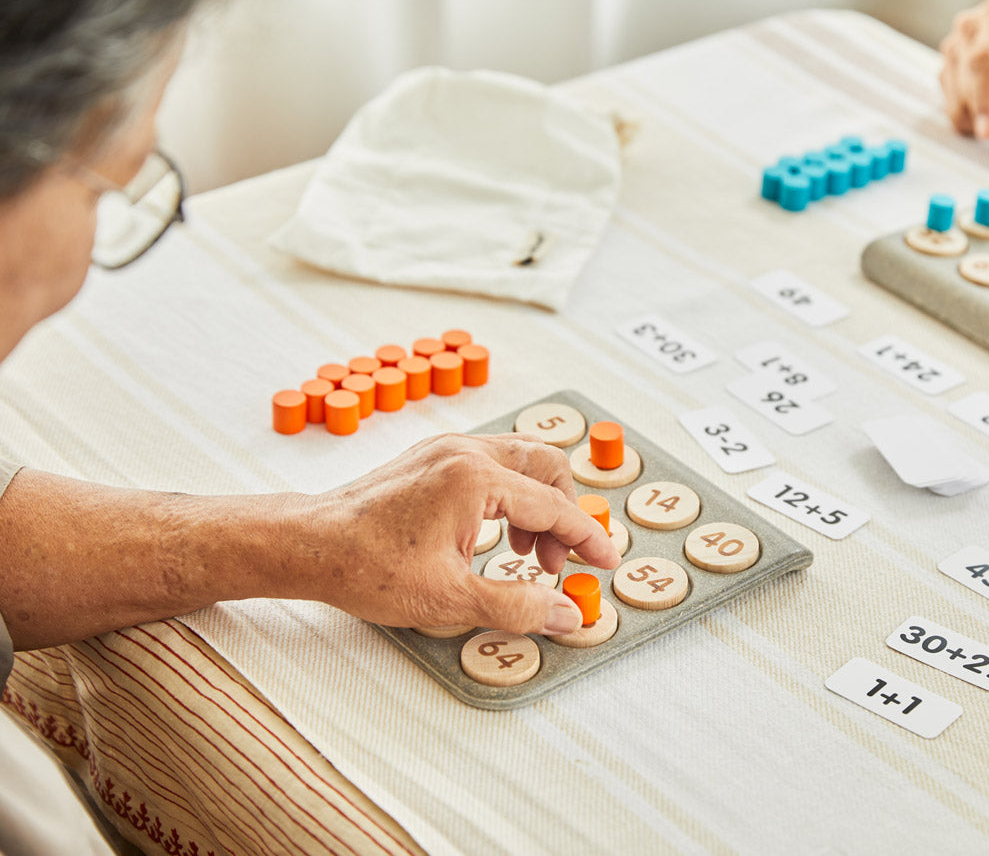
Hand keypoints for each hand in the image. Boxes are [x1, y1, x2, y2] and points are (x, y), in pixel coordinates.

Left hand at [302, 433, 619, 635]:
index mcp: (475, 479)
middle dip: (563, 516)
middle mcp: (465, 452)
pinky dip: (510, 496)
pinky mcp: (431, 458)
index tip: (605, 561)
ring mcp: (446, 450)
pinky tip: (495, 536)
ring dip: (536, 505)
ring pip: (520, 462)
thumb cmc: (366, 567)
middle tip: (556, 564)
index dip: (586, 537)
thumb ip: (517, 606)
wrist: (308, 545)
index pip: (553, 505)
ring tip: (526, 556)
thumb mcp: (449, 600)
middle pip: (546, 466)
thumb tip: (565, 614)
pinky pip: (492, 465)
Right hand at [938, 0, 988, 139]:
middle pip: (966, 86)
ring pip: (956, 103)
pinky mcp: (947, 71)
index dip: (984, 100)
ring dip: (986, 116)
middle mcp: (970, 27)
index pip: (984, 62)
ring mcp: (953, 49)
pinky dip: (976, 117)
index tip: (988, 131)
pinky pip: (953, 111)